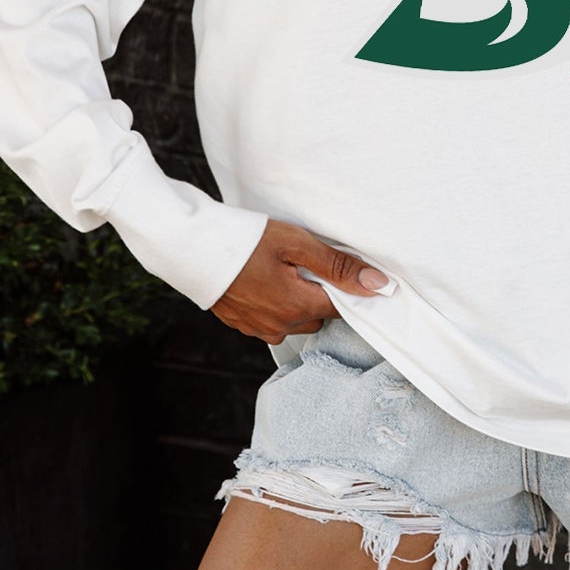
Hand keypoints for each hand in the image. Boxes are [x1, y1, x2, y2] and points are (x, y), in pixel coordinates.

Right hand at [210, 218, 390, 347]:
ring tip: (282, 270)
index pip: (343, 309)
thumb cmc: (245, 241)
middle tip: (304, 263)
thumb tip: (377, 285)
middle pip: (319, 316)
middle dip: (319, 293)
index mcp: (298, 308)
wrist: (193, 246)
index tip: (341, 270)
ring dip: (297, 301)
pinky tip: (264, 281)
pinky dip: (274, 305)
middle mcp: (280, 327)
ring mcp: (258, 329)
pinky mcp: (241, 324)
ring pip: (295, 321)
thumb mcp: (297, 244)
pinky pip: (271, 322)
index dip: (346, 289)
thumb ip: (339, 266)